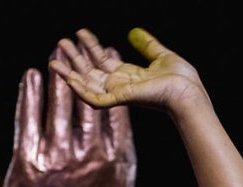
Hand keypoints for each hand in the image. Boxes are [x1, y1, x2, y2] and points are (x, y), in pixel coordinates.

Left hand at [0, 55, 134, 186]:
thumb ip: (114, 173)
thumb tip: (113, 144)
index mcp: (119, 170)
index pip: (118, 115)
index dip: (112, 86)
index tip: (108, 66)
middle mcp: (93, 162)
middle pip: (91, 102)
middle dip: (85, 71)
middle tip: (79, 49)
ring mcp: (59, 161)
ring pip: (61, 104)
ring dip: (58, 75)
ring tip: (55, 56)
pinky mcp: (27, 163)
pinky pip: (29, 117)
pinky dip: (30, 93)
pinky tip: (30, 78)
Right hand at [49, 28, 208, 116]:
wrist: (188, 92)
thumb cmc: (181, 79)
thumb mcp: (161, 55)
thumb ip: (147, 44)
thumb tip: (134, 31)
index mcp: (129, 76)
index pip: (103, 61)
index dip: (91, 47)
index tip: (80, 32)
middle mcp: (120, 86)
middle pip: (90, 72)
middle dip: (75, 58)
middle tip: (61, 42)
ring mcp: (119, 94)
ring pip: (87, 86)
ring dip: (70, 74)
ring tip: (55, 60)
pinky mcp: (120, 100)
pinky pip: (94, 98)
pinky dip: (80, 90)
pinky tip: (69, 79)